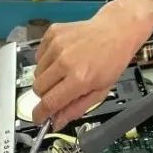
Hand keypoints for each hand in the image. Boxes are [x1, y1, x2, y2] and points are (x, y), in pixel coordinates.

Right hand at [31, 0, 152, 126]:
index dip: (40, 114)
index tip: (39, 118)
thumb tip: (56, 122)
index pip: (48, 102)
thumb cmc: (111, 61)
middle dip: (45, 95)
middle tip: (58, 91)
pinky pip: (38, 55)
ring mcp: (57, 44)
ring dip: (47, 76)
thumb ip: (76, 109)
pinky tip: (62, 57)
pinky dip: (46, 60)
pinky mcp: (52, 32)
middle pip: (38, 88)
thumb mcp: (100, 91)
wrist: (116, 30)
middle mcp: (65, 61)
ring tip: (64, 70)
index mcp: (79, 79)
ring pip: (37, 72)